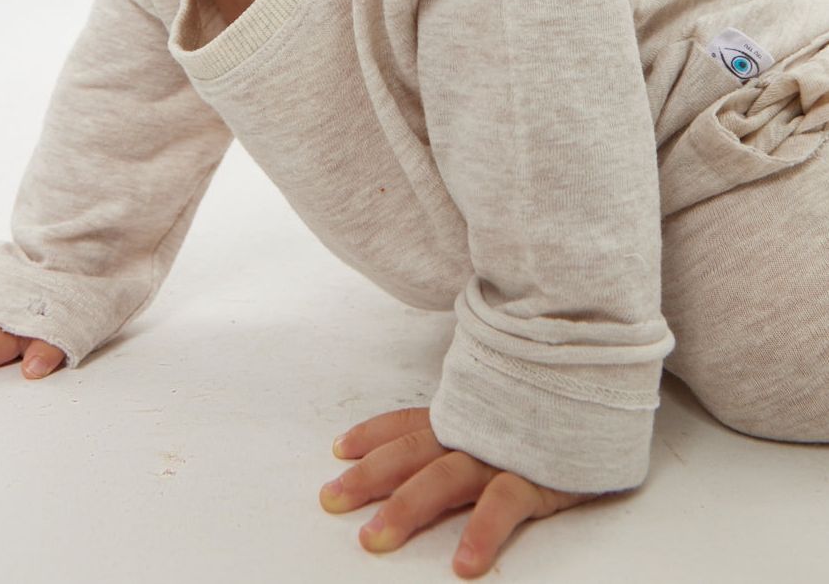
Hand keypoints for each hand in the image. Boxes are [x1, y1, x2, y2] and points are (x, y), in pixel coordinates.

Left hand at [319, 405, 601, 576]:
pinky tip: (463, 563)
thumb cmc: (557, 397)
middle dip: (369, 476)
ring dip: (407, 508)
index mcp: (469, 411)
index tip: (339, 450)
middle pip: (412, 452)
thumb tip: (448, 430)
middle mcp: (478, 428)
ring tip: (376, 539)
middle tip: (331, 500)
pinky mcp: (539, 476)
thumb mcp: (509, 399)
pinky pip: (504, 506)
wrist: (609, 376)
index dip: (374, 435)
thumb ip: (479, 410)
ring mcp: (504, 450)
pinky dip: (482, 532)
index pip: (411, 422)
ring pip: (444, 478)